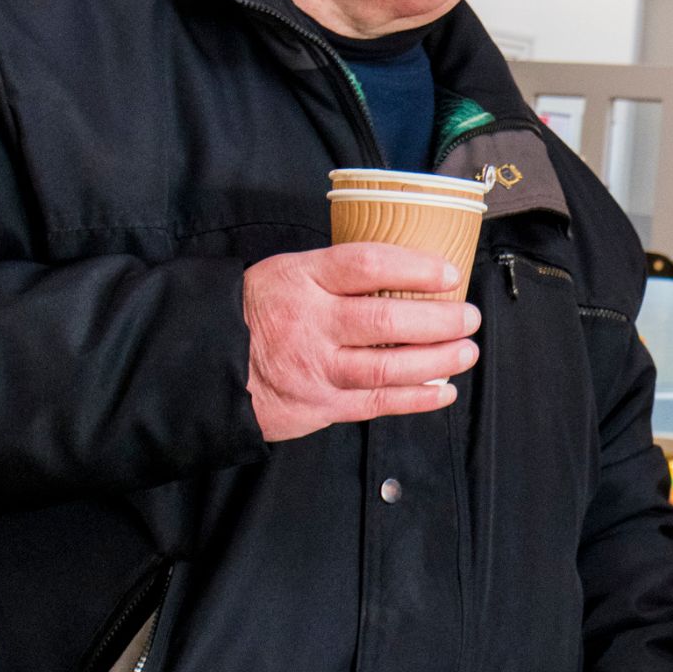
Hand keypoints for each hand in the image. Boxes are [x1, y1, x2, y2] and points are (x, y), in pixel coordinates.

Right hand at [241, 244, 479, 442]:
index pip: (366, 265)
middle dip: (439, 320)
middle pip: (386, 320)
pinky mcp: (319, 405)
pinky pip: (377, 402)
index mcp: (301, 279)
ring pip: (387, 366)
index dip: (414, 268)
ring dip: (437, 360)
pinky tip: (443, 389)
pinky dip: (416, 398)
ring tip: (466, 351)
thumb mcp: (284, 274)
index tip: (448, 274)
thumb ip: (335, 275)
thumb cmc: (255, 313)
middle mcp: (310, 323)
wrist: (203, 366)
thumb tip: (404, 273)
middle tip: (469, 317)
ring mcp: (314, 368)